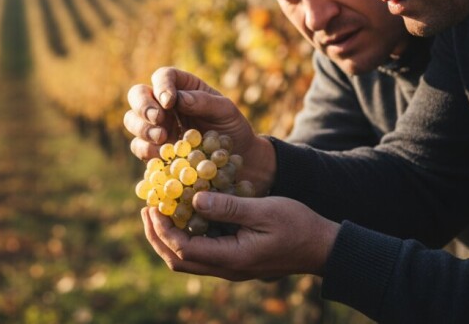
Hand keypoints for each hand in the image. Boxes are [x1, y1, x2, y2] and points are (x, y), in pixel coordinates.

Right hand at [124, 66, 275, 190]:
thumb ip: (204, 102)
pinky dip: (146, 150)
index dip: (162, 85)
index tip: (169, 101)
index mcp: (182, 87)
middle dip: (143, 105)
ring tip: (162, 137)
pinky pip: (139, 147)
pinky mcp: (153, 149)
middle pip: (138, 94)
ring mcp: (156, 126)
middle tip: (157, 119)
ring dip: (142, 128)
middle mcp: (163, 104)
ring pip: (132, 120)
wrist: (237, 161)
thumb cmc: (232, 129)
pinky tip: (162, 156)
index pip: (164, 76)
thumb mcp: (226, 111)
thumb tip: (179, 99)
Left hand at [141, 192, 339, 280]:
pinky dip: (183, 237)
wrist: (322, 247)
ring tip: (158, 211)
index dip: (163, 228)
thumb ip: (229, 207)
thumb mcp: (264, 210)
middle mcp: (226, 267)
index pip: (183, 248)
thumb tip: (194, 200)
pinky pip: (199, 254)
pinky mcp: (233, 259)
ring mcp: (229, 266)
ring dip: (167, 237)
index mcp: (231, 257)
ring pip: (186, 260)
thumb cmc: (297, 225)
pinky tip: (182, 215)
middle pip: (177, 260)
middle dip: (156, 235)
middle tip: (146, 208)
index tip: (153, 204)